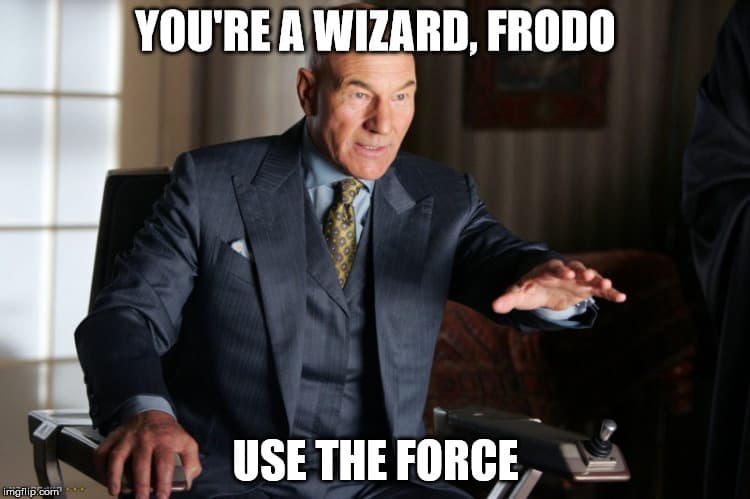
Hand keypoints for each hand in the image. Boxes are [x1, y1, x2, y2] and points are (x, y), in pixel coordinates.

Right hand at [94, 410, 201, 498]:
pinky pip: (102, 452)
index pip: (165, 463)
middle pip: (141, 462)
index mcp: (166, 440)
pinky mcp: (113, 437)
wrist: (152, 412)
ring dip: (115, 476)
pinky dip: (100, 467)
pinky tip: (104, 480)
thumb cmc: (168, 434)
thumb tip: (187, 483)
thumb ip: (192, 464)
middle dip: (140, 484)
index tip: (162, 497)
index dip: (163, 482)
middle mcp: (146, 438)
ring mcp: (128, 437)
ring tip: (116, 492)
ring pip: (118, 456)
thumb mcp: (187, 444)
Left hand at [492, 259, 625, 313]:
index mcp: (547, 270)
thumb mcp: (518, 294)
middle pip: (574, 269)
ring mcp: (578, 279)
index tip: (564, 272)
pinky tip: (622, 297)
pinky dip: (610, 293)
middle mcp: (565, 272)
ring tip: (607, 284)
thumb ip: (507, 299)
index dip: (559, 270)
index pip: (553, 268)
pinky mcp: (587, 289)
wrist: (543, 288)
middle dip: (581, 271)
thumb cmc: (529, 289)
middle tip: (588, 274)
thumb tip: (494, 307)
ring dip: (598, 280)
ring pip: (590, 277)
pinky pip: (600, 290)